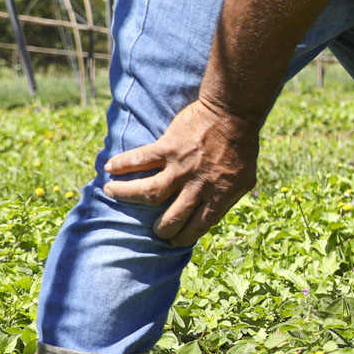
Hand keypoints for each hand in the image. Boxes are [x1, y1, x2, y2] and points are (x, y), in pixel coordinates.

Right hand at [103, 97, 259, 245]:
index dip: (184, 237)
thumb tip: (213, 214)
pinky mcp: (169, 147)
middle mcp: (198, 186)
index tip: (175, 241)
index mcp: (219, 196)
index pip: (198, 226)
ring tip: (111, 193)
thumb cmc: (241, 146)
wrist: (233, 113)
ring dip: (126, 195)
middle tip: (155, 231)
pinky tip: (109, 167)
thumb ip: (227, 197)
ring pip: (148, 192)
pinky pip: (140, 159)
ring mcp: (181, 167)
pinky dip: (122, 164)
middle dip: (162, 230)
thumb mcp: (245, 179)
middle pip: (172, 218)